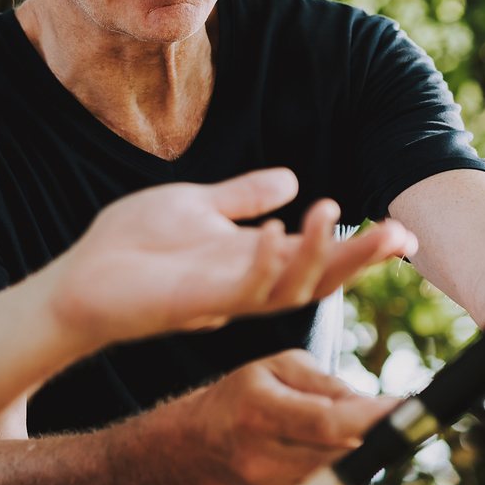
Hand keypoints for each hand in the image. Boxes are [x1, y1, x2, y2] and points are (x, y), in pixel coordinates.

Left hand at [48, 170, 416, 346]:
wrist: (81, 278)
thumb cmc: (132, 246)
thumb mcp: (197, 206)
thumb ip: (243, 196)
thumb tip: (291, 180)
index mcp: (252, 260)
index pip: (319, 256)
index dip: (361, 246)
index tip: (403, 230)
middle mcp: (248, 283)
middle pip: (320, 278)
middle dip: (361, 258)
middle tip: (401, 234)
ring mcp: (224, 297)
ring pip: (289, 286)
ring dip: (315, 253)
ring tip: (331, 209)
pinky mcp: (195, 303)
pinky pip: (241, 288)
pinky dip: (263, 262)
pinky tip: (276, 232)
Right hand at [183, 351, 397, 484]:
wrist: (203, 444)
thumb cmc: (247, 395)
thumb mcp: (279, 367)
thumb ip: (327, 384)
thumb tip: (372, 407)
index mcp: (258, 409)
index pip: (325, 422)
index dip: (370, 418)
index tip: (404, 408)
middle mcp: (260, 455)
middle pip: (339, 455)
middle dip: (371, 436)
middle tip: (386, 417)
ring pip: (340, 477)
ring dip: (358, 455)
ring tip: (352, 432)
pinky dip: (341, 473)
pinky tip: (332, 454)